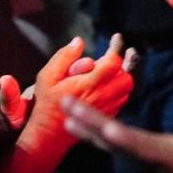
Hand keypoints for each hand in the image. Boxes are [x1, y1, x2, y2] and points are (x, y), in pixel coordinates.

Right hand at [0, 37, 128, 130]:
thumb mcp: (47, 76)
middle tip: (107, 61)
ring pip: (126, 89)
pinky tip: (102, 87)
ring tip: (104, 74)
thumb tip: (79, 42)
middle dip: (120, 65)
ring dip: (119, 78)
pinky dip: (116, 90)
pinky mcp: (107, 116)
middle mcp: (102, 97)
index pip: (113, 62)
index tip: (115, 38)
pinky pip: (121, 99)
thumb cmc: (46, 103)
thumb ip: (64, 57)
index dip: (116, 47)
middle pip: (126, 76)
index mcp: (88, 85)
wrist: (49, 135)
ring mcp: (107, 108)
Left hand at [62, 96, 172, 172]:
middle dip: (86, 120)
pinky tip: (107, 130)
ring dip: (96, 124)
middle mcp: (166, 147)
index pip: (123, 142)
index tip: (69, 118)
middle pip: (117, 134)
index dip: (94, 132)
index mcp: (167, 155)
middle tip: (58, 100)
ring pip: (127, 136)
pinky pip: (149, 148)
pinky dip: (126, 138)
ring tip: (69, 109)